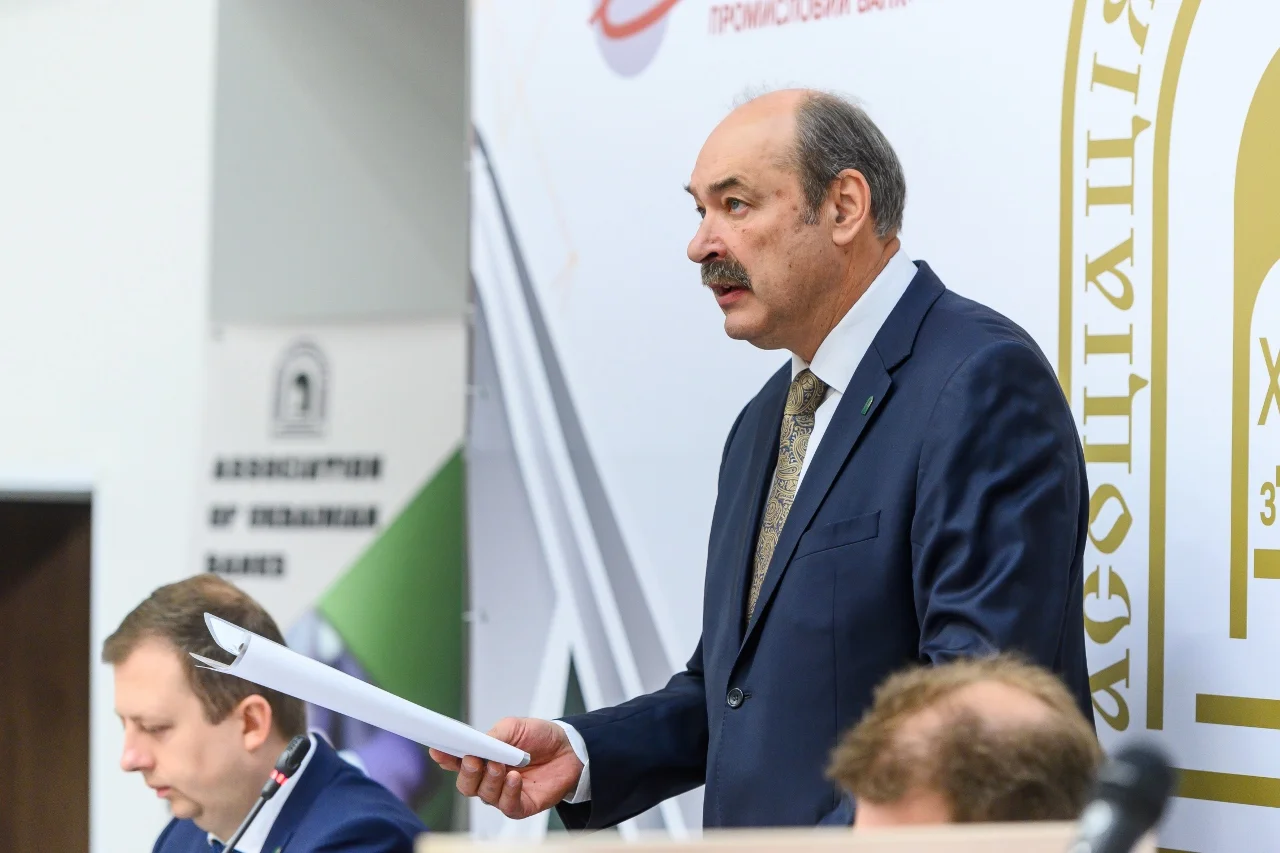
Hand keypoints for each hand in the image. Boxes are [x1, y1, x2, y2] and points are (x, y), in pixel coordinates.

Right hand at [428, 717, 583, 819]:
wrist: (570, 749)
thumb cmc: (540, 737)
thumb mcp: (515, 727)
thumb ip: (495, 735)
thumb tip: (478, 744)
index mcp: (483, 756)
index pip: (457, 761)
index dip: (445, 757)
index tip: (438, 750)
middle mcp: (489, 777)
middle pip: (466, 784)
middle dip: (467, 772)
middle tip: (474, 759)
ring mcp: (503, 793)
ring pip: (484, 795)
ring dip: (489, 780)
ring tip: (500, 765)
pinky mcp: (521, 805)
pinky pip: (507, 806)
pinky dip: (508, 792)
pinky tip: (514, 778)